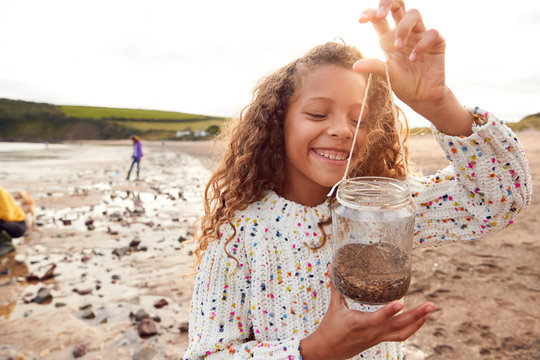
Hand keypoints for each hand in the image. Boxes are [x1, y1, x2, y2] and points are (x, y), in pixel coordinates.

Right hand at [300, 265, 434, 359]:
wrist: (327, 352)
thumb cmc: (330, 328)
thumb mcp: (333, 307)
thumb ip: (336, 286)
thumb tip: (331, 266)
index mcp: (359, 323)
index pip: (377, 319)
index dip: (389, 311)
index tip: (401, 302)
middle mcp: (372, 332)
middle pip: (398, 326)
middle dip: (416, 315)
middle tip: (431, 305)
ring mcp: (378, 337)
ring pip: (403, 333)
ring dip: (419, 322)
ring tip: (429, 310)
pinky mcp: (379, 340)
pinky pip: (400, 336)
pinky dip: (412, 328)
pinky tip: (419, 319)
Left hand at [354, 0, 472, 135]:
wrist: (422, 96)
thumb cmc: (402, 84)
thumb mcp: (386, 74)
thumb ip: (373, 66)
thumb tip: (355, 66)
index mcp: (388, 38)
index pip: (378, 18)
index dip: (370, 13)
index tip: (361, 20)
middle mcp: (404, 32)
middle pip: (397, 5)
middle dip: (388, 3)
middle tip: (382, 14)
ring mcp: (420, 35)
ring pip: (414, 14)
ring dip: (404, 28)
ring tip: (399, 47)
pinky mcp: (436, 42)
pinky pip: (431, 33)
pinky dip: (421, 45)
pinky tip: (414, 59)